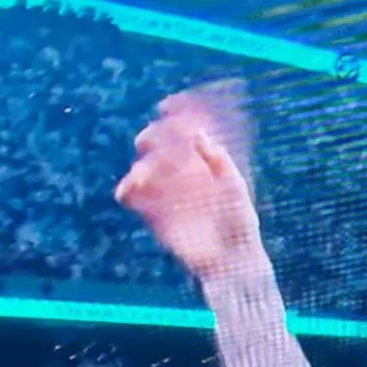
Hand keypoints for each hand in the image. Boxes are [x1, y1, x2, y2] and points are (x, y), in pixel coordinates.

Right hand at [115, 80, 263, 281]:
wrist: (231, 260)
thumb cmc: (240, 221)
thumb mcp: (233, 186)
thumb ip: (217, 160)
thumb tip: (198, 134)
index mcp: (201, 159)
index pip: (182, 130)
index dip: (173, 114)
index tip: (167, 105)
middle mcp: (180, 171)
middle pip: (157, 144)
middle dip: (152, 137)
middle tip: (151, 140)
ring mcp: (165, 191)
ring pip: (142, 168)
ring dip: (139, 167)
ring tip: (142, 177)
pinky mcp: (153, 213)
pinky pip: (133, 197)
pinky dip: (127, 190)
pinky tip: (128, 191)